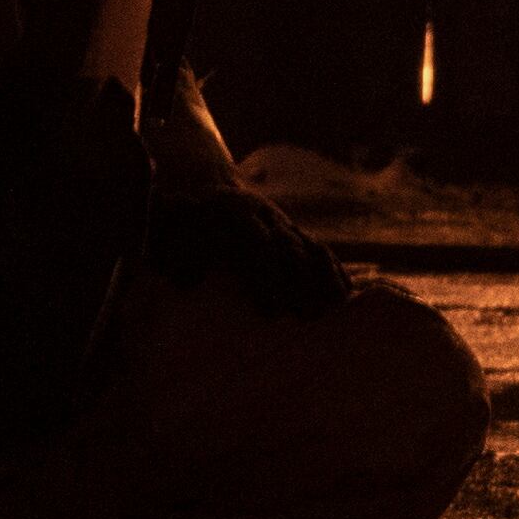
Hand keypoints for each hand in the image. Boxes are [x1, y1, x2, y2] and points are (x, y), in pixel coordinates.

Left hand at [144, 179, 351, 320]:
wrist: (201, 199)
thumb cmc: (181, 229)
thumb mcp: (173, 238)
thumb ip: (180, 257)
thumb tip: (189, 280)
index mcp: (234, 215)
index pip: (257, 246)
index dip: (267, 279)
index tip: (271, 313)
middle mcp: (265, 217)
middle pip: (290, 249)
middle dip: (300, 285)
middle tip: (306, 318)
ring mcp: (284, 224)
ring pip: (311, 248)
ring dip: (324, 280)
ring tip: (333, 310)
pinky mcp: (295, 233)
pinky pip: (321, 250)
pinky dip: (334, 271)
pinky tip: (346, 295)